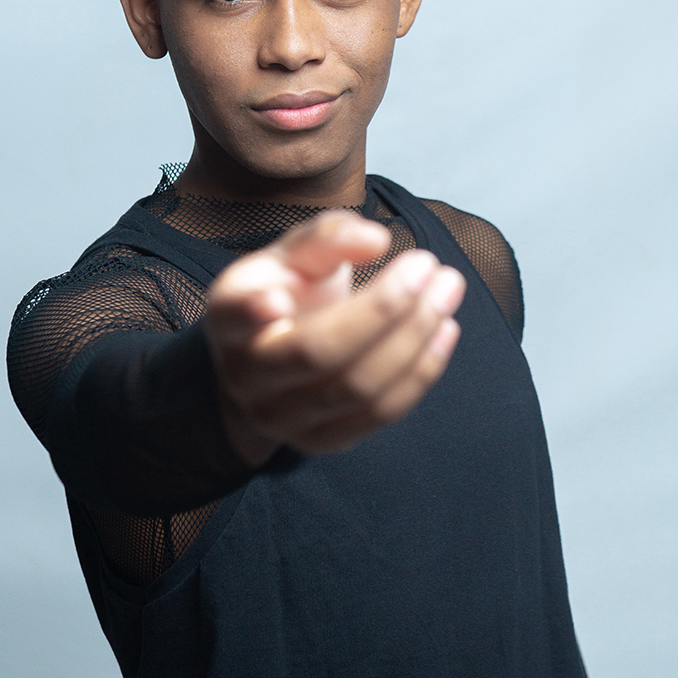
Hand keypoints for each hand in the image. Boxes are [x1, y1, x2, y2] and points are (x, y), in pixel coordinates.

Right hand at [204, 210, 465, 464]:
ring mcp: (281, 417)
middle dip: (382, 309)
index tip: (279, 296)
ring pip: (357, 387)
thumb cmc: (286, 292)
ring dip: (414, 337)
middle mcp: (246, 374)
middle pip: (316, 352)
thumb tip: (376, 240)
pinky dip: (420, 371)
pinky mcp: (320, 441)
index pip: (236, 316)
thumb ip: (329, 237)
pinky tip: (445, 330)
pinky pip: (379, 413)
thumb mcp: (294, 256)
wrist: (269, 361)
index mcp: (229, 317)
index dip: (254, 312)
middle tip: (430, 265)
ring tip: (448, 289)